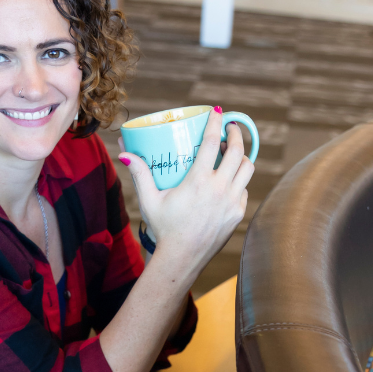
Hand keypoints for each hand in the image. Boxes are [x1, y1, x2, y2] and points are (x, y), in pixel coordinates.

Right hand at [118, 109, 254, 282]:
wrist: (181, 258)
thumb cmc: (164, 228)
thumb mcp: (149, 200)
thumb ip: (140, 174)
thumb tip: (125, 153)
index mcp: (199, 182)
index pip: (213, 143)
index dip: (217, 123)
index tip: (218, 113)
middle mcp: (220, 189)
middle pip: (238, 152)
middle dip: (237, 135)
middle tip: (230, 128)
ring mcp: (232, 202)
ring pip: (247, 169)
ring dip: (242, 156)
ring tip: (232, 152)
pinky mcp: (238, 214)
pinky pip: (244, 190)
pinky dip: (238, 181)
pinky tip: (229, 180)